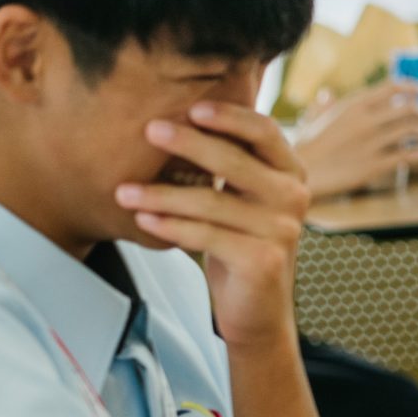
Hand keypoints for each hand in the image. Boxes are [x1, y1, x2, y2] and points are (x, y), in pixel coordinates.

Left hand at [117, 102, 310, 350]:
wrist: (258, 310)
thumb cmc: (241, 245)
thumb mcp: (244, 200)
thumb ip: (232, 165)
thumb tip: (182, 117)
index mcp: (291, 173)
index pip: (265, 132)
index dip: (230, 116)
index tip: (192, 106)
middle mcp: (294, 197)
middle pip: (236, 161)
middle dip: (189, 143)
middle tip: (150, 130)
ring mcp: (282, 229)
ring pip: (212, 201)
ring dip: (161, 194)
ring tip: (123, 189)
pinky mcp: (262, 259)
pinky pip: (206, 236)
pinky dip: (169, 226)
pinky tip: (142, 219)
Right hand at [295, 82, 417, 197]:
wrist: (303, 174)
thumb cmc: (305, 147)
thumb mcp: (313, 120)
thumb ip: (324, 105)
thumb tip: (326, 93)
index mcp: (353, 106)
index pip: (392, 88)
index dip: (412, 87)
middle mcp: (366, 121)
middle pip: (408, 108)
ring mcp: (372, 143)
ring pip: (411, 131)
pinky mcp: (375, 165)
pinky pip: (407, 156)